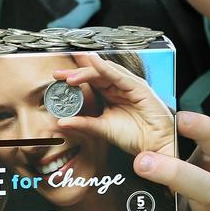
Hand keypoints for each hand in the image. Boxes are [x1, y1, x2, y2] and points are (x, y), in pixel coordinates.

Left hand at [54, 53, 176, 155]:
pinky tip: (94, 63)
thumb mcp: (102, 129)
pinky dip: (105, 68)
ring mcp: (128, 85)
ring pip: (104, 72)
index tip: (56, 78)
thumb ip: (84, 123)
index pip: (89, 81)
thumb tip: (61, 122)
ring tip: (69, 75)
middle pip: (94, 73)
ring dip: (86, 71)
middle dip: (75, 72)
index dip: (73, 77)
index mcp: (110, 94)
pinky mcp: (138, 87)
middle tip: (57, 73)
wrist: (154, 147)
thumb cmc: (134, 137)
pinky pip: (119, 75)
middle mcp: (118, 86)